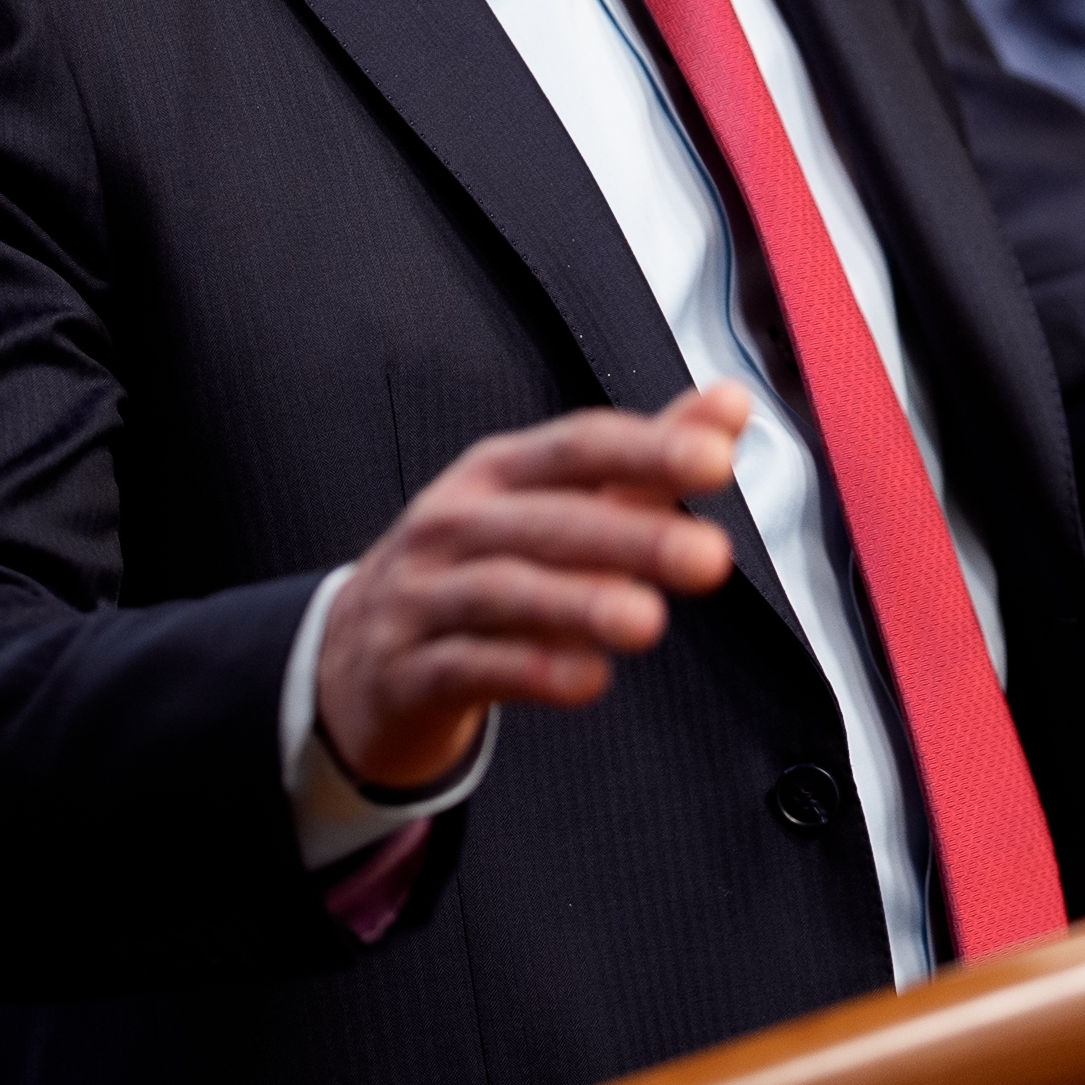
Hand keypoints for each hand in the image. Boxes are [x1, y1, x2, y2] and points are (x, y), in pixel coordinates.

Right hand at [315, 383, 749, 790]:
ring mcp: (421, 595)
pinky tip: (586, 680)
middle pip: (548, 521)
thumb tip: (731, 403)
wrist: (354, 658)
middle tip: (709, 557)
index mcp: (498, 474)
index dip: (647, 450)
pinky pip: (468, 666)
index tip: (717, 461)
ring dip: (579, 604)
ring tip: (648, 622)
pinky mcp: (405, 670)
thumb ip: (645, 462)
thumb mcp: (551, 507)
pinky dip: (529, 670)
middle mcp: (455, 524)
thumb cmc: (476, 568)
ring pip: (504, 592)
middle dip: (632, 537)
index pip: (577, 448)